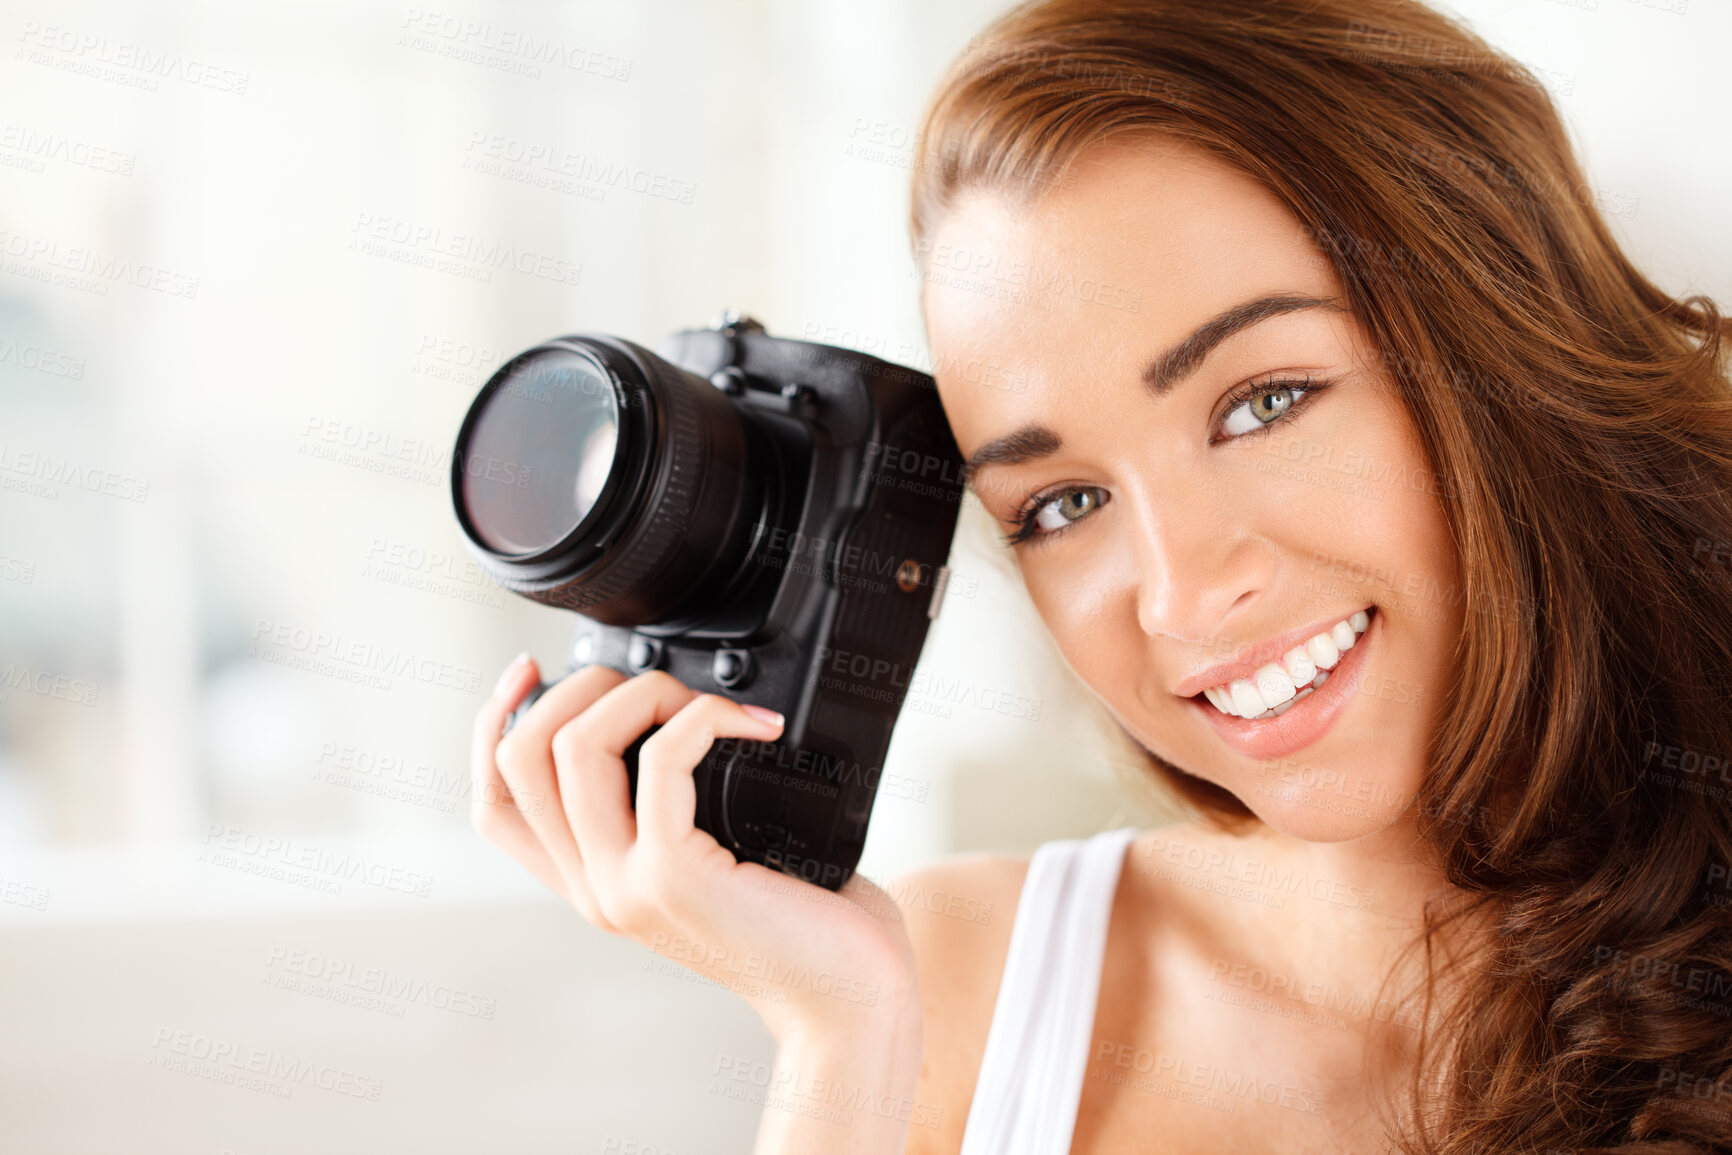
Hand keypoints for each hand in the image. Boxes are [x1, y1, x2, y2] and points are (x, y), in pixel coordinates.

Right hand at [470, 653, 922, 1042]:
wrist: (850, 994)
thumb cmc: (805, 921)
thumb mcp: (714, 859)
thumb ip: (673, 810)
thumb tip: (675, 712)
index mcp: (595, 883)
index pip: (494, 802)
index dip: (493, 724)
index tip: (530, 670)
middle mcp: (596, 889)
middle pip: (523, 757)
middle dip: (582, 686)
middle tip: (659, 682)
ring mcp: (627, 886)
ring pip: (576, 747)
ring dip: (642, 692)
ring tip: (706, 702)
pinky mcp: (674, 877)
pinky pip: (659, 760)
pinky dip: (703, 717)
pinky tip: (752, 725)